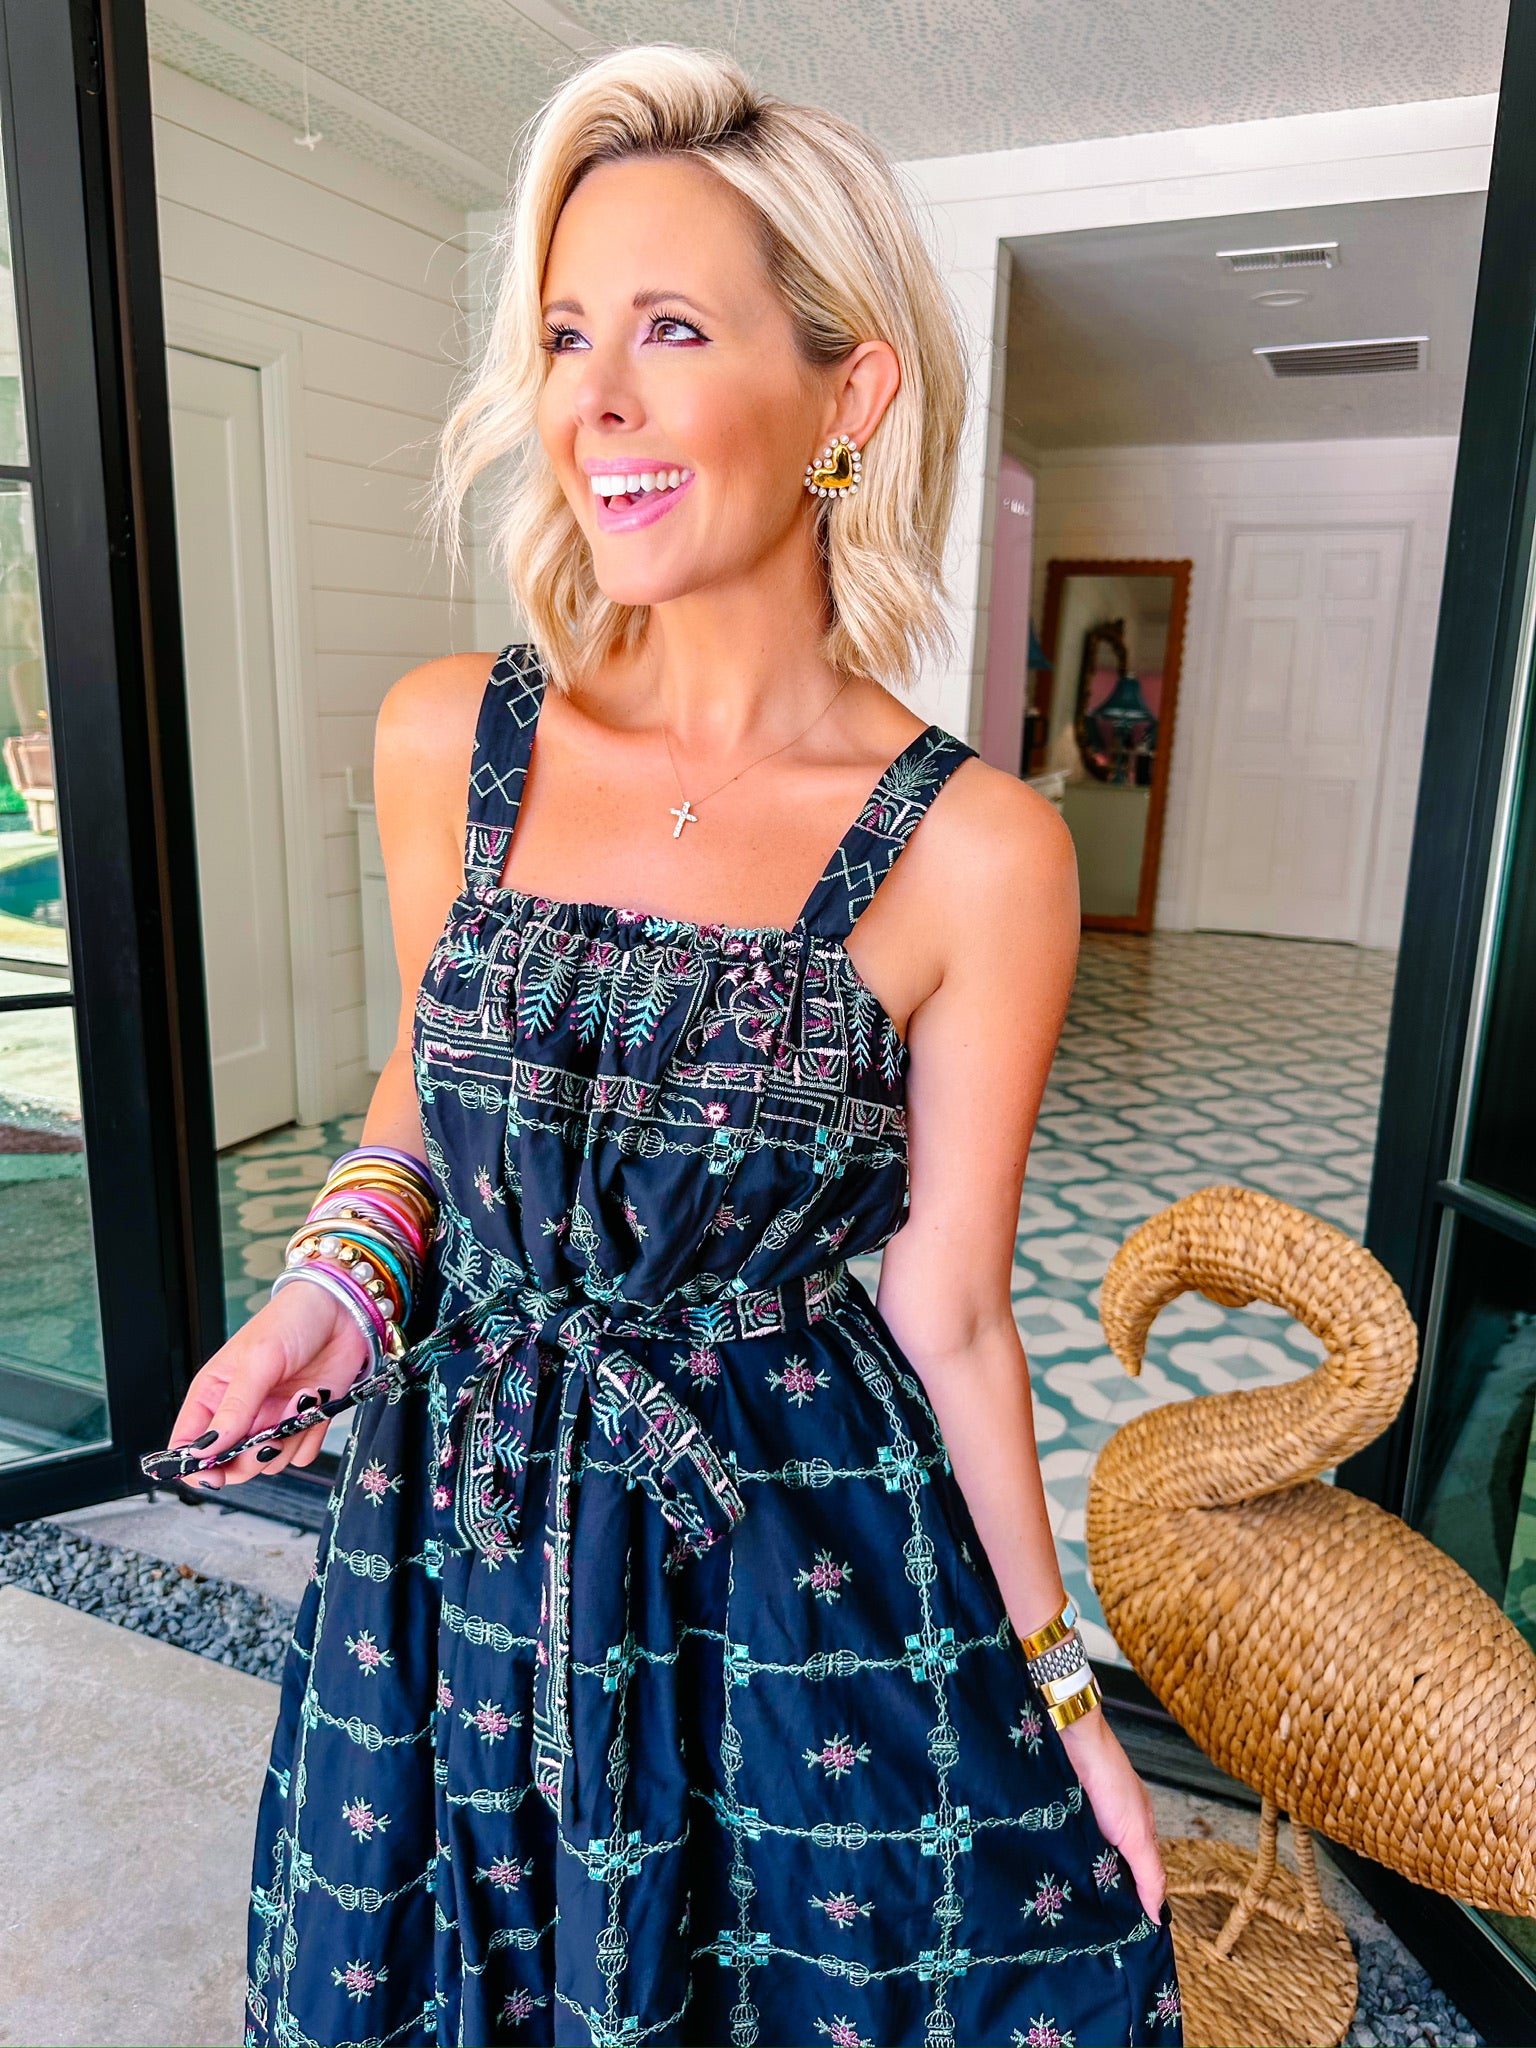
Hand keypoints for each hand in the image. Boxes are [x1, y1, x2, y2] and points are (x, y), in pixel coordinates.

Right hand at [165, 1280, 372, 1488]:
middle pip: (230, 1464)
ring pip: (269, 1463)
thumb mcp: (257, 1361)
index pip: (188, 1444)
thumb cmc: (293, 1320)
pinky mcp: (304, 1422)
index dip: (195, 1465)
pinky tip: (316, 1404)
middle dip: (249, 1458)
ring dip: (287, 1440)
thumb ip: (234, 1409)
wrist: (345, 1310)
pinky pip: (302, 1454)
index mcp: (214, 1394)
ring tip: (300, 1400)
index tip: (212, 1473)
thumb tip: (205, 1450)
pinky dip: (311, 1435)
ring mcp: (273, 1419)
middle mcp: (241, 1412)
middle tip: (268, 1437)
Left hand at [1058, 1708, 1166, 1922]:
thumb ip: (1149, 1873)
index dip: (1133, 1908)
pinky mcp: (1057, 1821)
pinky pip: (1060, 1853)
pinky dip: (1058, 1866)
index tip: (1124, 1940)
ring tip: (1066, 1918)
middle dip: (1101, 1901)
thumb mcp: (1137, 1834)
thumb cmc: (1109, 1779)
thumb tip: (1158, 1917)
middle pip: (1107, 1877)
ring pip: (1081, 1868)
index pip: (1138, 1882)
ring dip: (1076, 1886)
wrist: (1072, 1739)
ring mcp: (1081, 1827)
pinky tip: (1049, 1884)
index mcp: (1134, 1835)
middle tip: (1091, 1936)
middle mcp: (1108, 1833)